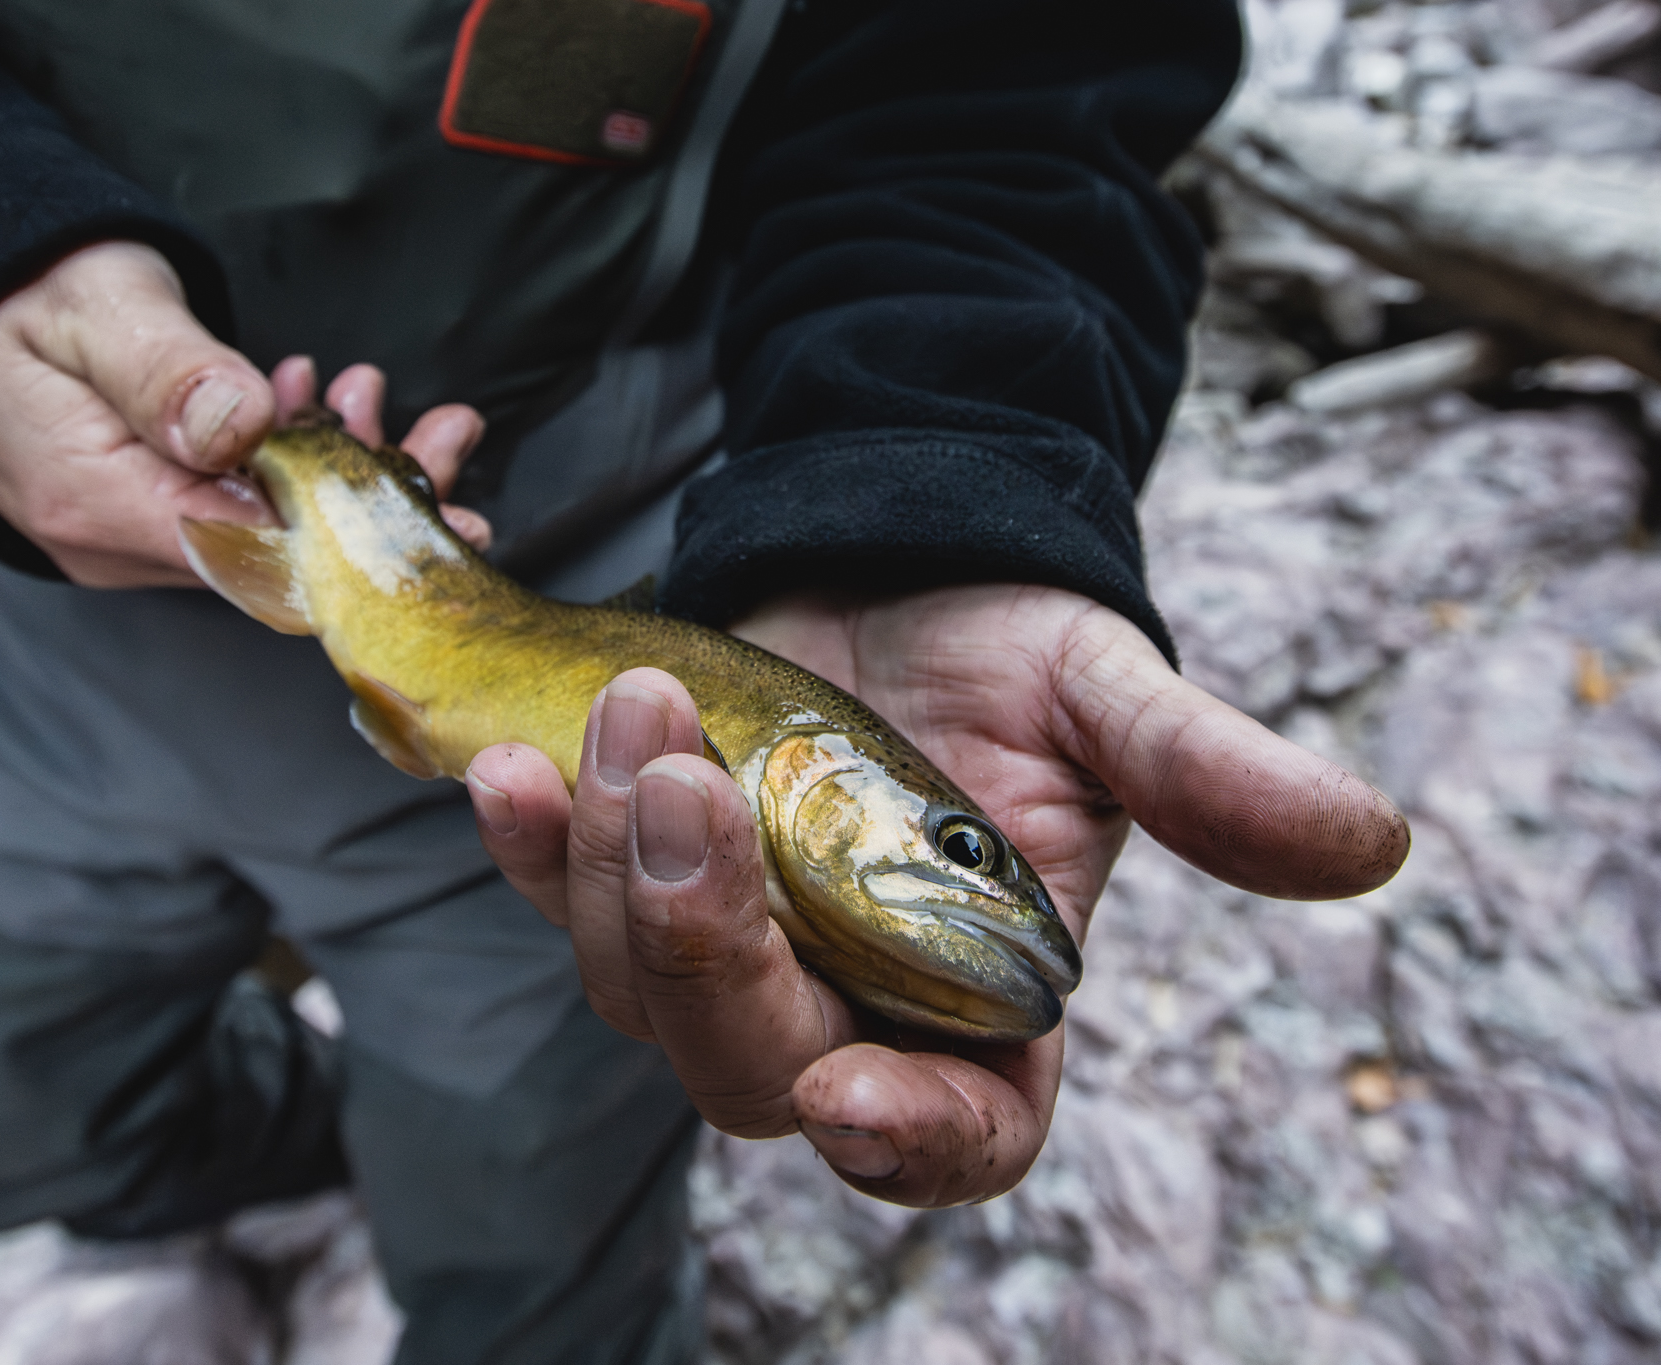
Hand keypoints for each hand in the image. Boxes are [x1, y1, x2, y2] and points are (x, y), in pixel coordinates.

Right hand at [0, 240, 490, 586]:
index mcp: (91, 503)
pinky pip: (245, 513)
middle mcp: (114, 544)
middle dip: (369, 499)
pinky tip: (331, 408)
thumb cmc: (22, 297)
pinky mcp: (152, 520)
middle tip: (449, 438)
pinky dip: (301, 467)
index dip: (345, 532)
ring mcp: (132, 540)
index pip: (243, 547)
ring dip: (344, 472)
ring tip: (395, 405)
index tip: (428, 500)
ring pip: (268, 532)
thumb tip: (244, 423)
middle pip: (271, 552)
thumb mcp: (96, 310)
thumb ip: (167, 370)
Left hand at [464, 585, 1407, 1206]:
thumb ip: (1212, 777)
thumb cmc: (1017, 649)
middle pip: (756, 1073)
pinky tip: (513, 774)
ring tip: (631, 711)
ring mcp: (734, 946)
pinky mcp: (642, 873)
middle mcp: (849, 1000)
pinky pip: (562, 901)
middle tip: (691, 792)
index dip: (914, 1142)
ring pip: (636, 990)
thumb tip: (1369, 841)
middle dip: (707, 952)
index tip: (856, 1096)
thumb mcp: (1112, 700)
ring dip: (610, 867)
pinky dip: (528, 851)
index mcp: (983, 1003)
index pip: (964, 1131)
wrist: (897, 566)